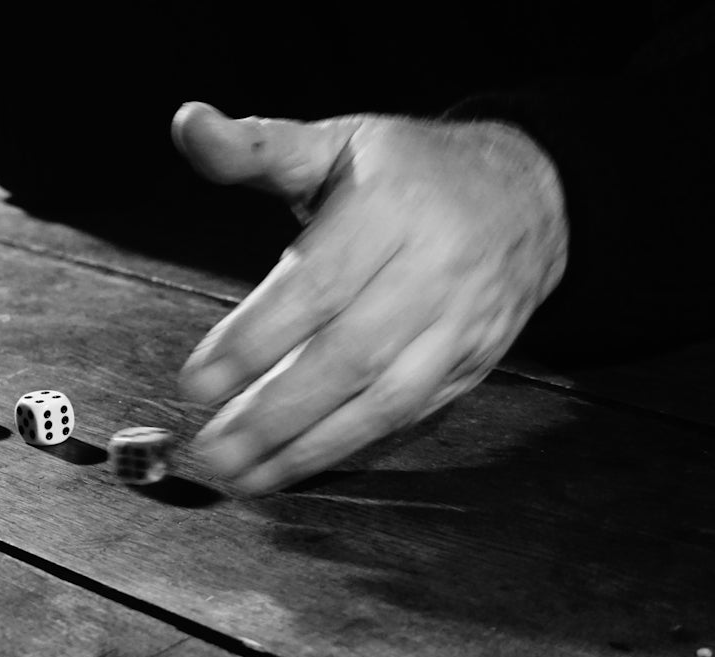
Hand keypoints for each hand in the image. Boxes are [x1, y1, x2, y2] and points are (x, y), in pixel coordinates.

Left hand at [171, 102, 568, 493]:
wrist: (526, 197)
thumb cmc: (408, 173)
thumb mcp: (336, 143)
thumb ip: (257, 147)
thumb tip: (188, 124)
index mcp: (391, 207)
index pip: (316, 286)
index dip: (254, 341)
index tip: (196, 382)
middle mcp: (435, 268)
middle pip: (349, 355)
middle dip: (274, 412)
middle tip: (212, 448)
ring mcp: (462, 323)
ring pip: (384, 400)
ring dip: (309, 447)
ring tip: (245, 475)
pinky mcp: (472, 363)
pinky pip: (409, 417)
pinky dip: (350, 446)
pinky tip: (298, 464)